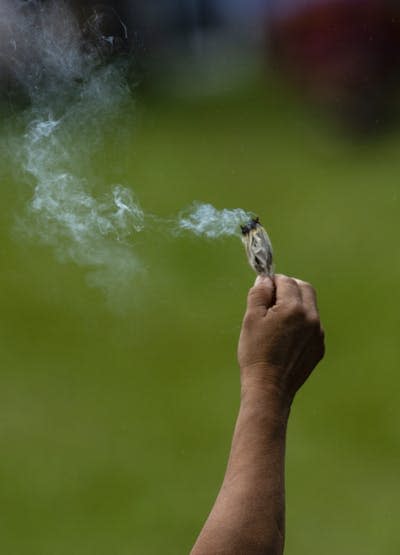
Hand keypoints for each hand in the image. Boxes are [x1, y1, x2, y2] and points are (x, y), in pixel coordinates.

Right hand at [238, 274, 324, 405]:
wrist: (269, 388)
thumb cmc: (256, 353)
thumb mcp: (251, 319)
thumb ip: (259, 294)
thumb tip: (265, 279)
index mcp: (294, 308)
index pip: (287, 281)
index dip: (273, 281)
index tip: (263, 289)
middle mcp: (311, 318)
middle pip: (305, 288)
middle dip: (289, 287)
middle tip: (272, 298)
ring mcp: (318, 334)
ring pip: (310, 307)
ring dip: (295, 305)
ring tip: (276, 321)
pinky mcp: (319, 347)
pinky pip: (312, 326)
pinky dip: (300, 323)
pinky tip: (284, 337)